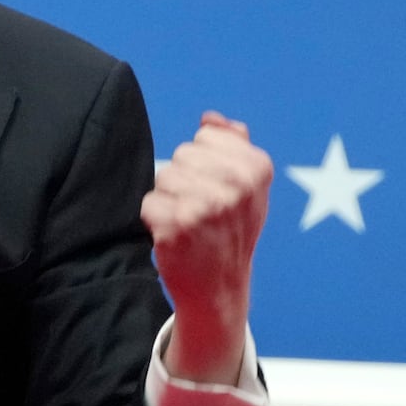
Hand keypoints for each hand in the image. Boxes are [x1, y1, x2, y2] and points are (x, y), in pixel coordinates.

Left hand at [140, 111, 272, 384]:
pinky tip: (175, 235)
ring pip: (163, 176)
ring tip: (189, 222)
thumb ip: (233, 144)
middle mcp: (235, 185)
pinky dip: (155, 218)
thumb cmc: (232, 230)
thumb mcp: (249, 188)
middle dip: (185, 178)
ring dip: (169, 198)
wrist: (220, 288)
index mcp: (257, 169)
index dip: (204, 160)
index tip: (218, 187)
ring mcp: (206, 205)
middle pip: (182, 153)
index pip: (205, 135)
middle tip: (202, 209)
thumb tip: (211, 118)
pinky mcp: (177, 225)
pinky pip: (149, 201)